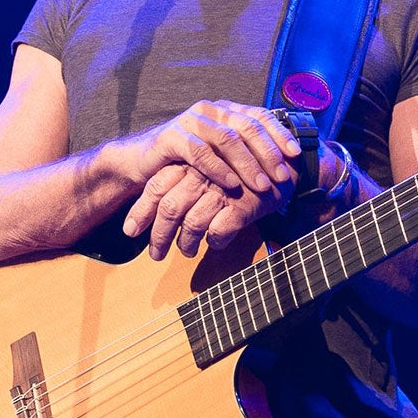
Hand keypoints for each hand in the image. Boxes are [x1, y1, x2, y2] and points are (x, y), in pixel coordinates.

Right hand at [110, 101, 300, 214]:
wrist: (147, 162)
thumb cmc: (191, 162)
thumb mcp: (223, 155)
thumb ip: (248, 152)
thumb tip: (287, 164)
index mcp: (227, 111)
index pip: (259, 116)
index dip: (279, 134)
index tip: (295, 155)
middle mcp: (211, 111)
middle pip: (246, 126)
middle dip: (268, 153)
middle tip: (282, 176)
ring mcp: (190, 121)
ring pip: (226, 138)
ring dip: (247, 164)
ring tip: (261, 185)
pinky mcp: (172, 136)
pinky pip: (199, 152)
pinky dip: (217, 169)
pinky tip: (231, 183)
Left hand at [124, 163, 279, 258]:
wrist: (287, 163)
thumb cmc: (245, 169)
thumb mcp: (210, 170)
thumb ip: (186, 184)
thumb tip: (159, 211)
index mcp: (192, 162)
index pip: (156, 186)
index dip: (141, 211)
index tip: (130, 231)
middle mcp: (204, 173)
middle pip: (169, 208)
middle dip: (158, 236)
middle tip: (155, 255)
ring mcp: (224, 189)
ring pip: (192, 223)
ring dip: (185, 244)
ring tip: (186, 252)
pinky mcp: (244, 204)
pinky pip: (219, 231)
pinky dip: (215, 242)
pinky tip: (215, 244)